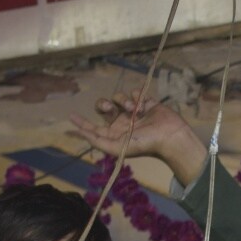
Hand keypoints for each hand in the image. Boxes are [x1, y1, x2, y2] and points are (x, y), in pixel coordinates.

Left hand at [70, 94, 206, 187]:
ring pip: (119, 97)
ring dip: (124, 102)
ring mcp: (133, 110)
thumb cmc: (145, 144)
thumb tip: (81, 133)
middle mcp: (122, 121)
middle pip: (103, 107)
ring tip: (135, 111)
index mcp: (114, 133)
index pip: (94, 127)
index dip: (82, 122)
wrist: (169, 136)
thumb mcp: (118, 147)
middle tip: (110, 107)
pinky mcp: (145, 101)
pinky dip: (136, 97)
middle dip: (103, 105)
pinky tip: (143, 105)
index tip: (71, 116)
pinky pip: (134, 92)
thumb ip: (98, 141)